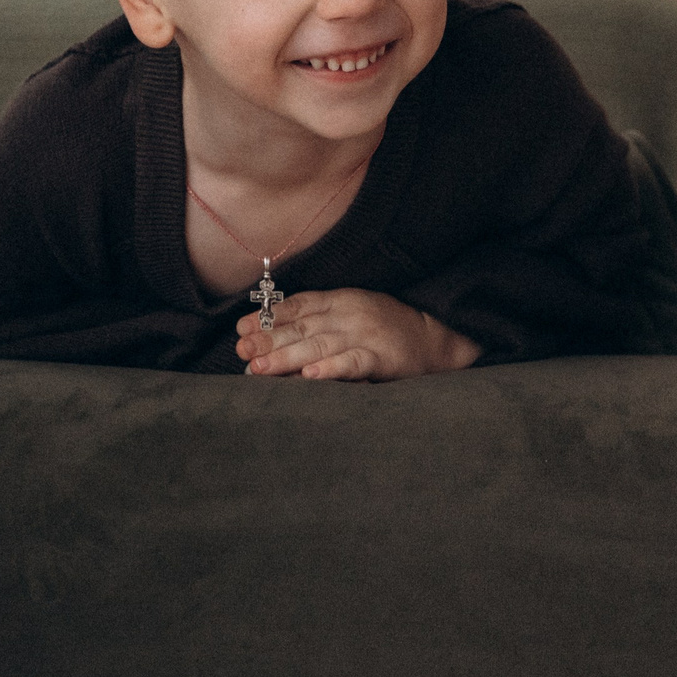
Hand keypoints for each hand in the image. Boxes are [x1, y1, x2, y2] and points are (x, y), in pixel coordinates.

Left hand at [237, 288, 483, 380]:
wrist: (436, 339)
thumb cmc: (388, 328)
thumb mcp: (353, 312)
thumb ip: (319, 318)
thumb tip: (272, 333)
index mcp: (341, 300)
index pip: (298, 307)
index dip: (267, 319)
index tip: (240, 330)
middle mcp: (350, 314)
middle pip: (302, 327)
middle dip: (268, 341)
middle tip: (242, 353)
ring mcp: (366, 335)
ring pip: (320, 345)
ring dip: (287, 357)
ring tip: (260, 368)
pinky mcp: (382, 357)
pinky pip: (353, 363)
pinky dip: (331, 368)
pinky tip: (310, 376)